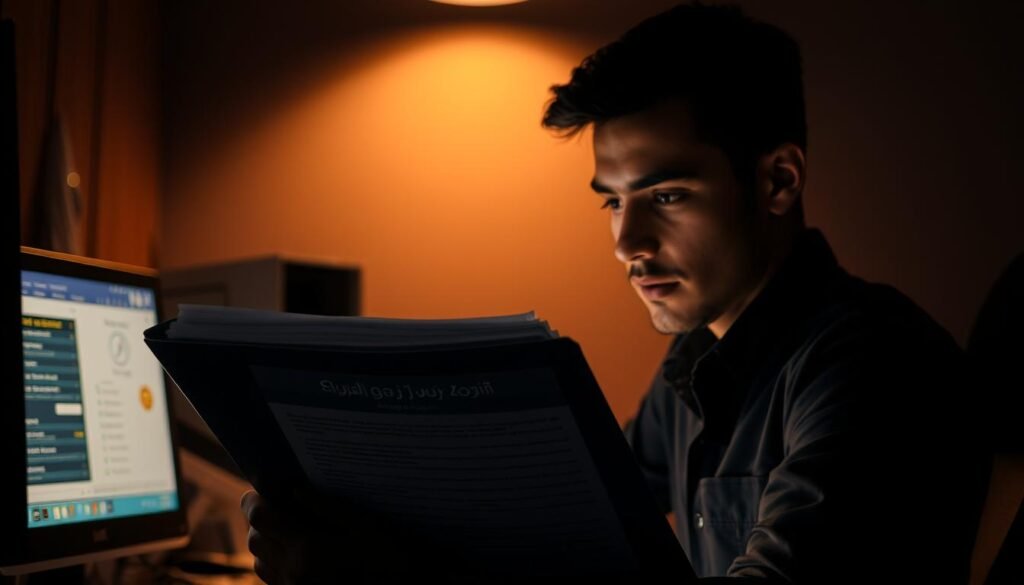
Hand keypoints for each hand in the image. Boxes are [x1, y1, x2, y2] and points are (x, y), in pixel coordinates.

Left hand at [241, 489, 428, 584]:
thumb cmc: (391, 563)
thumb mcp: (367, 528)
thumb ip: (328, 507)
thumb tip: (296, 489)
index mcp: (309, 550)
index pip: (262, 519)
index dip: (254, 501)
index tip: (258, 490)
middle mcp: (294, 573)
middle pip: (255, 540)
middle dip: (259, 520)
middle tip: (276, 505)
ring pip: (260, 563)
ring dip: (266, 543)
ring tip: (287, 529)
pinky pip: (273, 580)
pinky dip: (276, 563)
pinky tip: (298, 555)